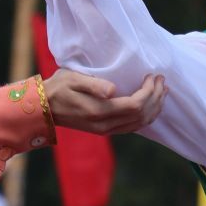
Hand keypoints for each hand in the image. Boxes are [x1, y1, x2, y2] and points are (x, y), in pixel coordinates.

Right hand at [45, 70, 167, 134]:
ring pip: (140, 124)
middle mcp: (105, 125)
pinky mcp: (106, 130)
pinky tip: (151, 104)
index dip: (149, 91)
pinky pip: (133, 127)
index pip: (135, 105)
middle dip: (156, 97)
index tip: (153, 76)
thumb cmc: (58, 88)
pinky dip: (146, 116)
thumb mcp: (72, 79)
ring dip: (155, 107)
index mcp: (98, 111)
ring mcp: (106, 130)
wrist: (43, 107)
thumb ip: (93, 84)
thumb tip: (112, 90)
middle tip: (162, 79)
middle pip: (141, 115)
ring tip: (163, 90)